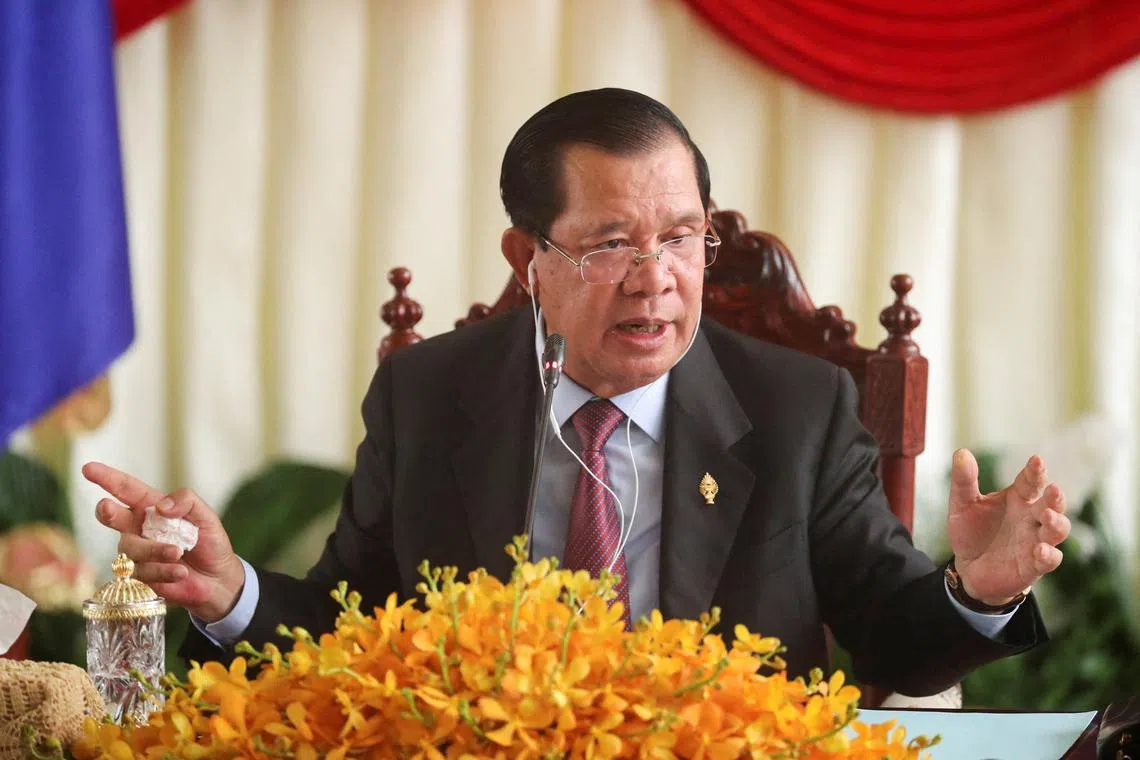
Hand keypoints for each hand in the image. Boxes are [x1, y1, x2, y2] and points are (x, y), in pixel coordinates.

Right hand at [83, 462, 245, 622]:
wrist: (217, 578)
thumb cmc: (209, 542)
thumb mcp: (206, 516)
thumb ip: (187, 501)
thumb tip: (161, 506)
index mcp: (151, 507)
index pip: (126, 489)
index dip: (107, 478)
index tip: (88, 468)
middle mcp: (138, 527)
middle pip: (113, 516)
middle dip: (108, 511)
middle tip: (107, 507)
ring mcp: (136, 552)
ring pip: (132, 547)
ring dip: (156, 549)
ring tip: (179, 552)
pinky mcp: (139, 576)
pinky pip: (143, 572)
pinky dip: (164, 571)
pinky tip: (180, 572)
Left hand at [947, 449, 1070, 605]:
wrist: (968, 569)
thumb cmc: (971, 532)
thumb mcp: (962, 504)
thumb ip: (964, 480)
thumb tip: (961, 452)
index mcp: (1018, 498)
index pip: (1031, 481)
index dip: (1036, 471)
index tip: (1036, 460)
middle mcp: (1031, 518)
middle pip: (1052, 504)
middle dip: (1055, 497)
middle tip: (1053, 489)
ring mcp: (1036, 541)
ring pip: (1057, 530)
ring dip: (1056, 523)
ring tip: (1047, 516)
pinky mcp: (1033, 565)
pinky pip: (1048, 560)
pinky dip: (1048, 555)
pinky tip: (1040, 550)